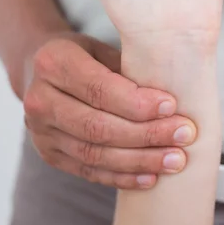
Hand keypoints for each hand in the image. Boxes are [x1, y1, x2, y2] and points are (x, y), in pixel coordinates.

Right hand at [23, 31, 194, 188]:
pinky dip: (121, 177)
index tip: (171, 106)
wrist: (42, 70)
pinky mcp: (49, 154)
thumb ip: (128, 66)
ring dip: (139, 160)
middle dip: (145, 134)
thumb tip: (172, 91)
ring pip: (94, 154)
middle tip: (183, 135)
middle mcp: (39, 99)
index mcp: (52, 63)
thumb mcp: (102, 46)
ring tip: (174, 160)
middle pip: (97, 126)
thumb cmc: (84, 55)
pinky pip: (88, 171)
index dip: (136, 102)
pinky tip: (150, 177)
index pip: (98, 89)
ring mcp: (40, 131)